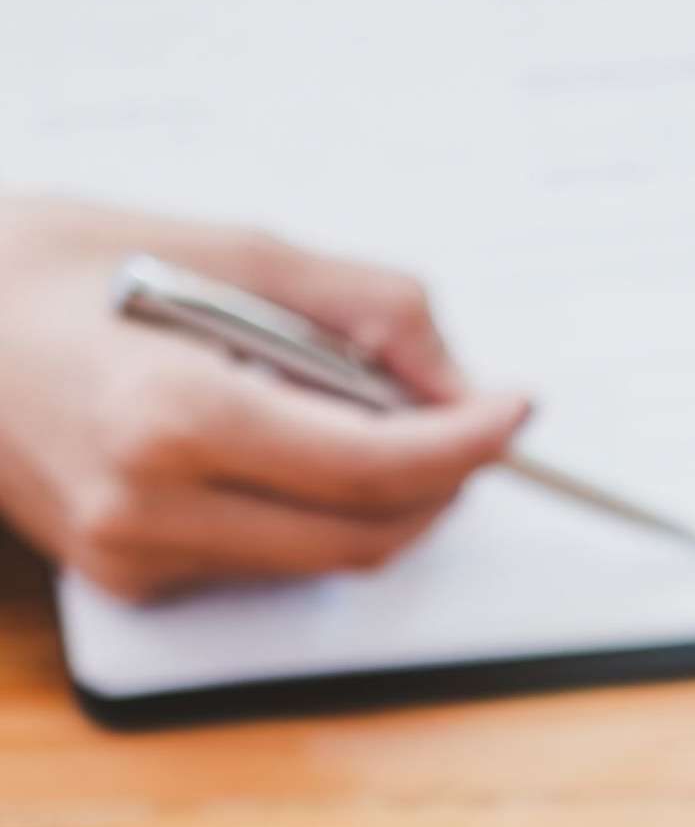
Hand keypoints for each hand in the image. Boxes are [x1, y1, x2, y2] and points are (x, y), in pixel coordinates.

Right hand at [0, 201, 528, 600]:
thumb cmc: (48, 267)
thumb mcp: (220, 245)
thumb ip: (358, 306)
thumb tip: (453, 370)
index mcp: (172, 414)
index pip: (372, 466)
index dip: (466, 442)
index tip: (513, 409)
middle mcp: (149, 505)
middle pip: (364, 535)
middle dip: (440, 481)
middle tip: (466, 417)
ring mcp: (133, 556)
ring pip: (321, 561)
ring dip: (378, 499)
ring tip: (362, 411)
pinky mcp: (127, 581)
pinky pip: (262, 563)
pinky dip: (304, 511)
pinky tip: (273, 441)